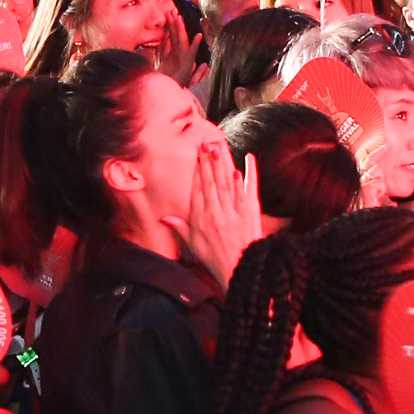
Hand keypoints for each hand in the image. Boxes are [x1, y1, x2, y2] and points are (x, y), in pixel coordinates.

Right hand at [174, 139, 262, 289]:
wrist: (240, 269)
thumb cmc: (215, 259)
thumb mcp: (193, 245)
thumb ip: (180, 228)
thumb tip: (163, 218)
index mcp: (201, 219)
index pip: (198, 189)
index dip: (197, 171)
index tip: (197, 156)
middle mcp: (217, 212)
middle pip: (211, 182)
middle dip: (208, 162)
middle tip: (206, 144)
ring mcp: (234, 211)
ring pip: (227, 182)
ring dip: (223, 164)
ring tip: (219, 147)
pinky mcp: (250, 213)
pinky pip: (249, 190)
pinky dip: (248, 175)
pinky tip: (244, 163)